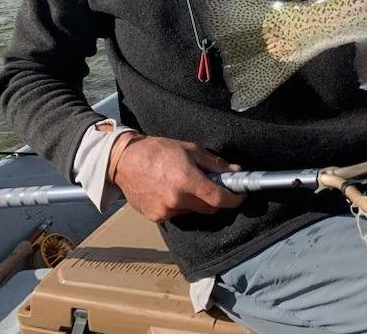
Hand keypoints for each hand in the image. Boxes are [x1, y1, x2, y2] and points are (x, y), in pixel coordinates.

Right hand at [109, 133, 244, 221]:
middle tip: (214, 187)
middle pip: (209, 209)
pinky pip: (178, 214)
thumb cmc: (159, 151)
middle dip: (216, 200)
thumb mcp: (191, 150)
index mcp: (187, 181)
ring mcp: (165, 211)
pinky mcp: (156, 217)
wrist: (125, 161)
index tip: (240, 197)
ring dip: (197, 202)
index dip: (234, 199)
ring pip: (193, 212)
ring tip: (186, 185)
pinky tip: (172, 191)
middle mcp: (177, 200)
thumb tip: (235, 172)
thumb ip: (215, 164)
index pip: (219, 199)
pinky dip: (180, 206)